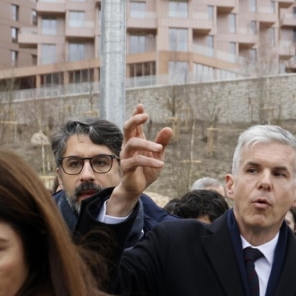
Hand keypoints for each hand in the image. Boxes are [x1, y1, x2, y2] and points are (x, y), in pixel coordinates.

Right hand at [106, 103, 172, 217]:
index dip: (137, 115)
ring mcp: (126, 156)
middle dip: (135, 120)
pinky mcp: (126, 167)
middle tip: (146, 116)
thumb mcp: (158, 156)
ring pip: (132, 144)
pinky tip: (161, 164)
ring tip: (160, 149)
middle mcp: (128, 146)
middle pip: (127, 129)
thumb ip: (162, 143)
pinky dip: (150, 161)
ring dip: (147, 144)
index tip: (141, 106)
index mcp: (136, 141)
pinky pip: (136, 161)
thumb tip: (169, 128)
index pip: (135, 125)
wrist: (137, 189)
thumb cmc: (146, 170)